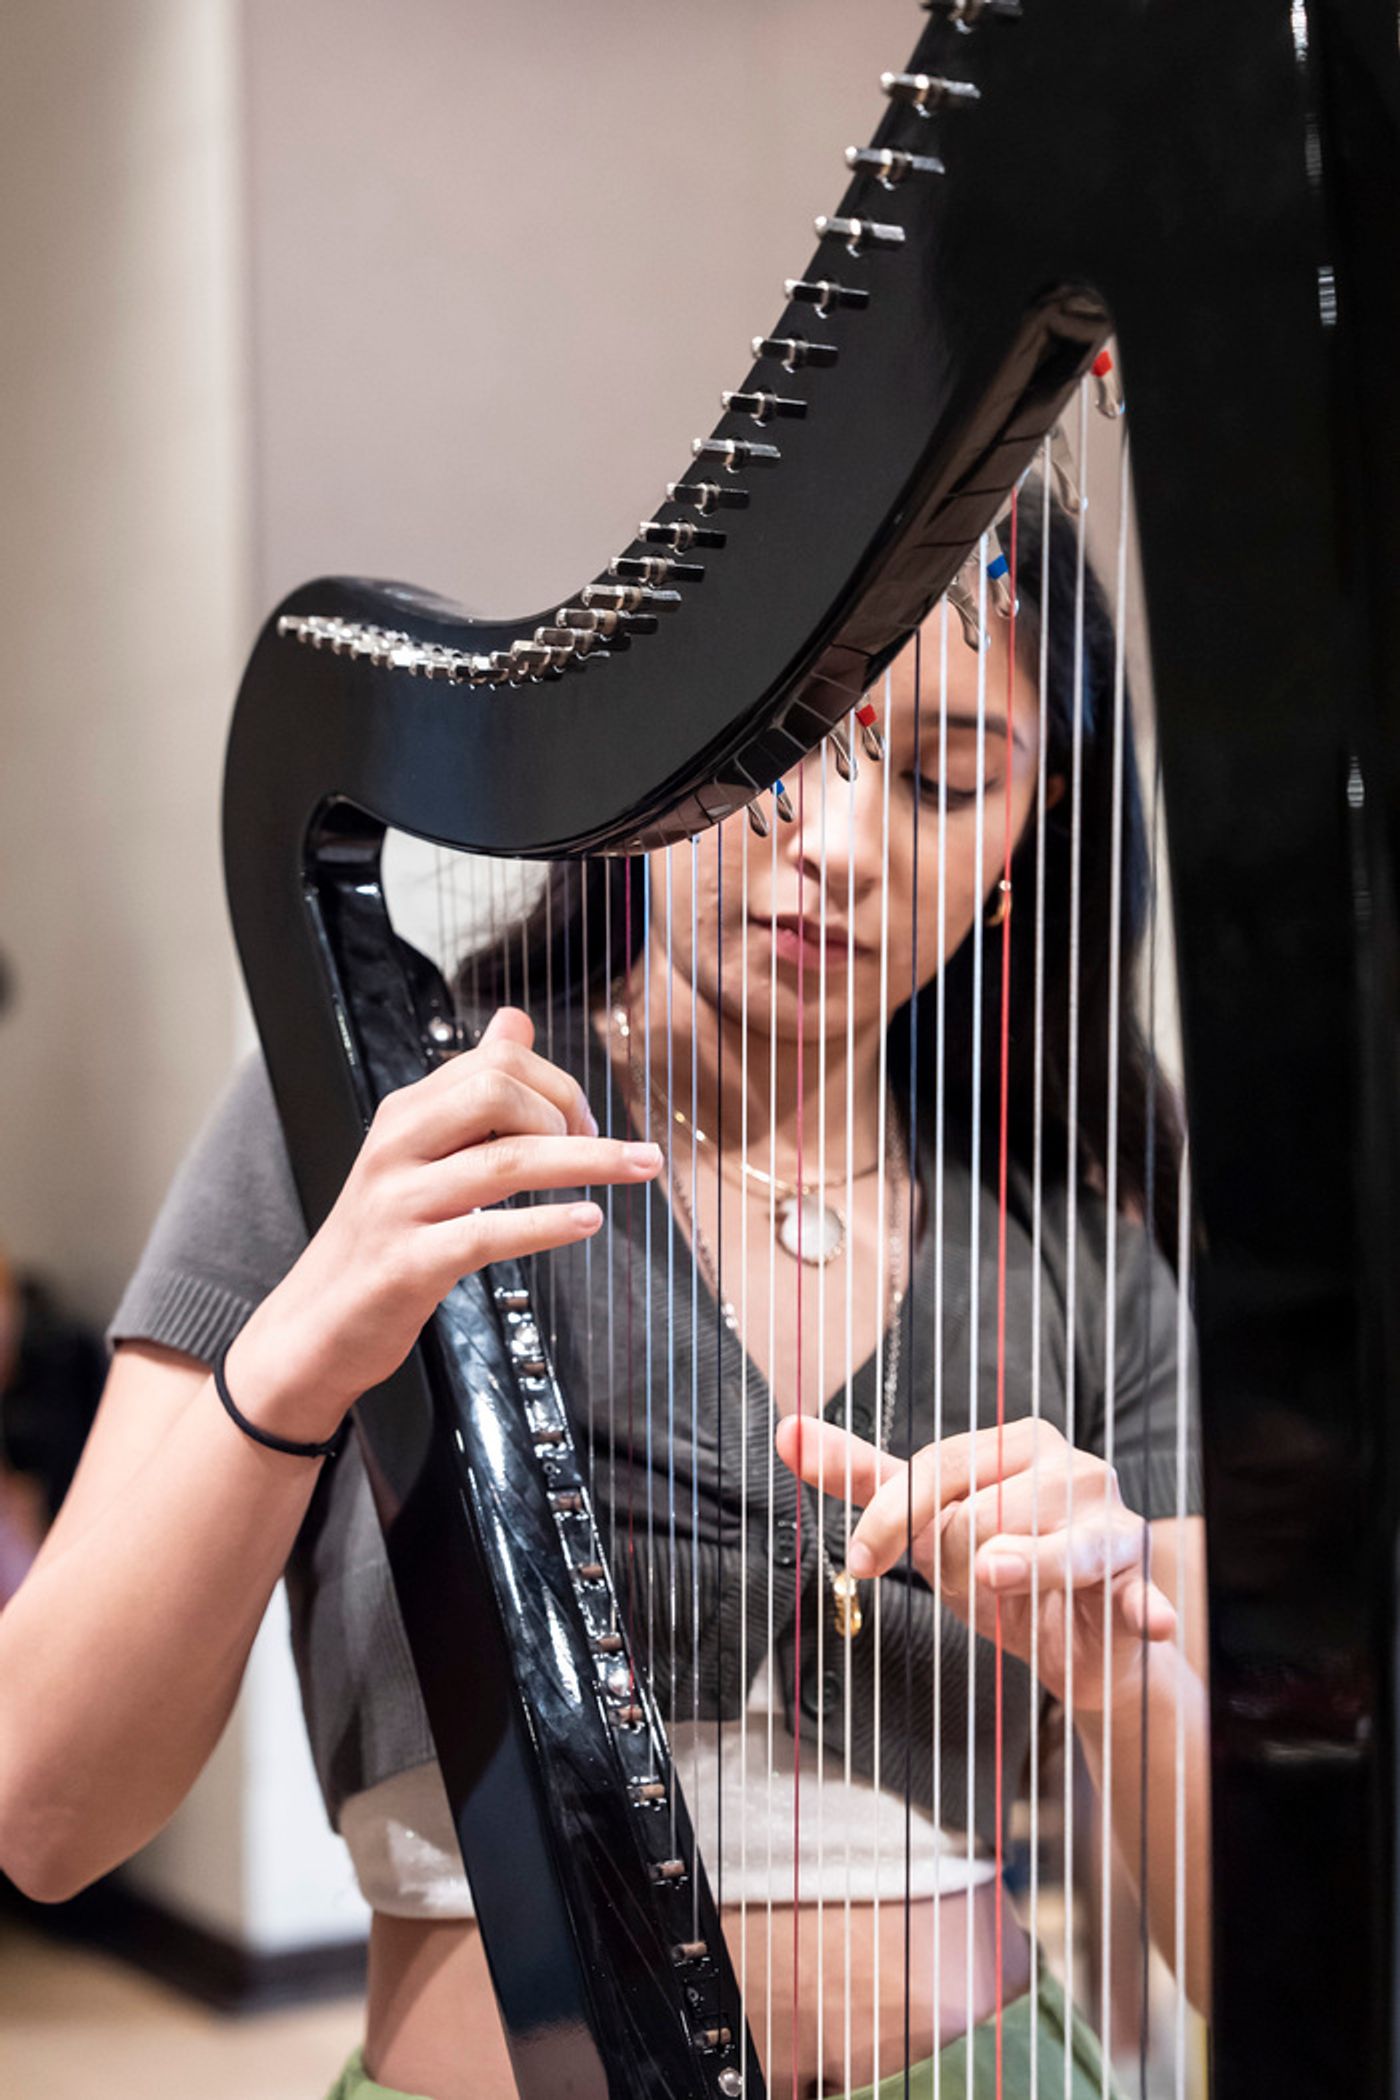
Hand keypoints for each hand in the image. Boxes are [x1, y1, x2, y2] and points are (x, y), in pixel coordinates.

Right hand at [227, 1008, 659, 1436]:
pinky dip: (545, 1226)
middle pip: (496, 1092)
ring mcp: (398, 1204)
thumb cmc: (383, 1237)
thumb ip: (470, 1089)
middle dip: (568, 1112)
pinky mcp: (406, 1264)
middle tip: (604, 1150)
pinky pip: (486, 1234)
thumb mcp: (419, 1152)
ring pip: (504, 1162)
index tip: (587, 1123)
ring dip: (587, 1162)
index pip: (495, 1062)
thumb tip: (515, 1021)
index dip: (556, 1085)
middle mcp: (397, 1147)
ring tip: (641, 1167)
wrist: (315, 1323)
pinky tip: (588, 1222)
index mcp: (406, 1113)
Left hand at [775, 1415, 1174, 1710]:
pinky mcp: (1139, 1583)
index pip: (937, 1467)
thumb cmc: (1000, 1571)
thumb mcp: (927, 1523)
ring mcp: (1113, 1522)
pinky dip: (1141, 1607)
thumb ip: (863, 1477)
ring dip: (1009, 1580)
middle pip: (977, 1515)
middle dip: (952, 1564)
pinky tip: (1145, 1619)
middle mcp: (1073, 1467)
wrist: (1077, 1647)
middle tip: (970, 1584)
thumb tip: (787, 1429)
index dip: (888, 1518)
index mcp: (1021, 1442)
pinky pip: (1135, 1592)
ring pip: (1035, 1549)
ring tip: (997, 1583)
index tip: (859, 1561)